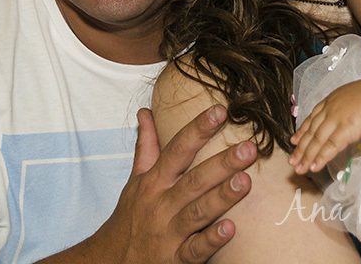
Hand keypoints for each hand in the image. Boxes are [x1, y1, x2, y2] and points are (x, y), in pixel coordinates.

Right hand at [85, 105, 256, 263]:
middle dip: (222, 163)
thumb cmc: (130, 216)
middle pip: (194, 180)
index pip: (178, 149)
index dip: (198, 129)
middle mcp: (162, 203)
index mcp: (155, 181)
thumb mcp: (135, 179)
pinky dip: (211, 240)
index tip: (220, 111)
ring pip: (198, 212)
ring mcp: (168, 232)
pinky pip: (195, 250)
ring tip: (245, 181)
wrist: (110, 260)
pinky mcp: (174, 259)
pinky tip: (230, 229)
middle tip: (250, 148)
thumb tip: (146, 112)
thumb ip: (146, 146)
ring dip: (221, 197)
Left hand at [288, 81, 360, 174]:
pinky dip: (320, 158)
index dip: (303, 130)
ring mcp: (337, 118)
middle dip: (300, 148)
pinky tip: (314, 167)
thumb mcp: (357, 98)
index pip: (313, 117)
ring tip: (299, 169)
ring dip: (307, 156)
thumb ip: (346, 108)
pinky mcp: (346, 129)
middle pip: (312, 130)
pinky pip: (330, 146)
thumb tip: (346, 118)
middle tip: (292, 161)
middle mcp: (331, 108)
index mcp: (332, 99)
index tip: (294, 141)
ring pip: (317, 140)